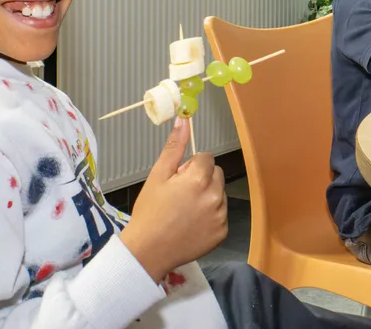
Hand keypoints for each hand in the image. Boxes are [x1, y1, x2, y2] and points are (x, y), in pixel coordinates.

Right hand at [120, 118, 227, 281]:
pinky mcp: (222, 232)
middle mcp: (215, 196)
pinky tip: (192, 223)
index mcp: (200, 179)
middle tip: (180, 193)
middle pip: (216, 173)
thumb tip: (185, 119)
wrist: (148, 251)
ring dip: (207, 196)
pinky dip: (210, 215)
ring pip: (220, 193)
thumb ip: (174, 147)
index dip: (191, 165)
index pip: (206, 157)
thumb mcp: (158, 176)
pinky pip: (221, 214)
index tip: (177, 179)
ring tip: (185, 210)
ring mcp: (221, 215)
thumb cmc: (150, 211)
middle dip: (202, 178)